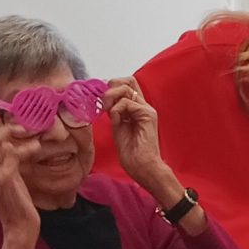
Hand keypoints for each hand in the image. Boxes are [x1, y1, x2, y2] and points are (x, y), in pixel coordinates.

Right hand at [0, 108, 41, 248]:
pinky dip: (25, 148)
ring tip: (26, 130)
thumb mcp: (5, 176)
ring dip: (9, 131)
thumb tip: (6, 141)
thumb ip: (1, 159)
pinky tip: (36, 147)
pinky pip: (10, 154)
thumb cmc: (15, 201)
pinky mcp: (3, 179)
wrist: (19, 226)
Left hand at [106, 78, 180, 204]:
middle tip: (103, 102)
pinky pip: (126, 103)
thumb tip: (104, 99)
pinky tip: (116, 122)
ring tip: (106, 111)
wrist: (143, 167)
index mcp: (138, 108)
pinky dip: (116, 110)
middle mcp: (144, 106)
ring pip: (126, 88)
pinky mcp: (148, 115)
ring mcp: (147, 109)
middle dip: (111, 87)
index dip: (111, 87)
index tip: (100, 99)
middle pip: (128, 80)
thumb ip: (114, 112)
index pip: (126, 85)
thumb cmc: (132, 153)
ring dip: (111, 97)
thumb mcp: (117, 126)